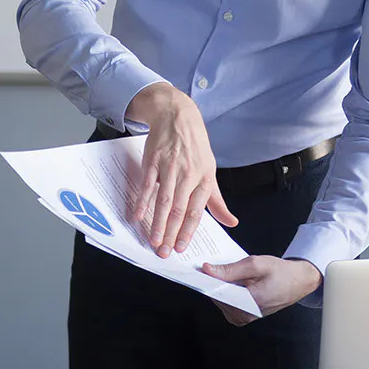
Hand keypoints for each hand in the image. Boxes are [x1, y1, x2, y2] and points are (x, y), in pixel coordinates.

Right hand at [125, 83, 237, 256]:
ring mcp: (170, 167)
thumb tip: (231, 222)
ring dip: (158, 223)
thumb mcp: (210, 171)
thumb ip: (217, 200)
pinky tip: (137, 216)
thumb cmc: (195, 146)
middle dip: (171, 234)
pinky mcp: (153, 161)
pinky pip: (147, 185)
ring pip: (164, 201)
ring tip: (153, 241)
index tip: (181, 248)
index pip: (196, 211)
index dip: (188, 231)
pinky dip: (142, 201)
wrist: (178, 116)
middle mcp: (189, 174)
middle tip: (164, 252)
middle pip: (179, 210)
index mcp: (204, 179)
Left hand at [201, 256, 321, 323]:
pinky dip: (225, 294)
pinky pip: (227, 305)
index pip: (220, 294)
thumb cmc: (282, 272)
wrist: (298, 281)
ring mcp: (245, 318)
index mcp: (252, 302)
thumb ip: (230, 269)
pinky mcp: (244, 317)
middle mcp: (247, 314)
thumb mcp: (256, 264)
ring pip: (221, 302)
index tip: (198, 271)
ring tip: (221, 273)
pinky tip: (229, 282)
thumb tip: (208, 270)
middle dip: (212, 283)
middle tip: (208, 268)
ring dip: (219, 288)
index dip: (208, 281)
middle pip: (218, 299)